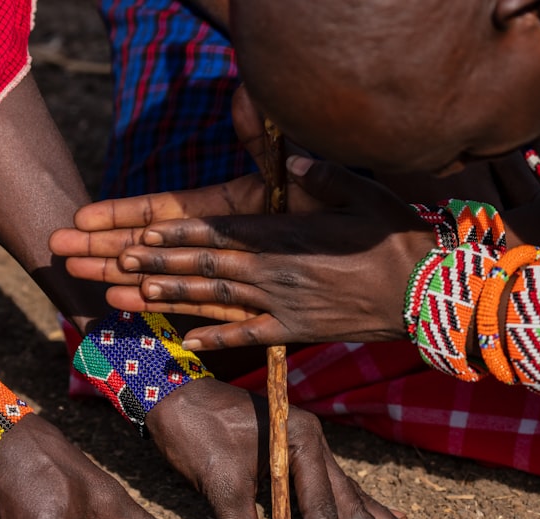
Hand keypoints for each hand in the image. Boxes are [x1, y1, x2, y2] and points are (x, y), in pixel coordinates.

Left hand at [50, 158, 436, 348]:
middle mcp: (277, 273)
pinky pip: (251, 337)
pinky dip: (218, 338)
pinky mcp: (299, 331)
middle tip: (112, 263)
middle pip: (205, 268)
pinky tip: (187, 341)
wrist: (427, 296)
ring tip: (130, 297)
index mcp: (287, 236)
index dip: (175, 235)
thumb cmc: (398, 240)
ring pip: (216, 302)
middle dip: (156, 264)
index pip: (219, 234)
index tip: (138, 234)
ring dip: (171, 299)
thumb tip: (293, 157)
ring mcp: (285, 305)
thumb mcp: (365, 196)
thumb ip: (325, 176)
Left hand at [145, 377, 446, 518]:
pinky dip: (365, 510)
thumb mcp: (216, 478)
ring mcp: (312, 450)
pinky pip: (339, 491)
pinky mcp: (300, 459)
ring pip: (355, 499)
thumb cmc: (194, 428)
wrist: (174, 392)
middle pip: (355, 504)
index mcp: (301, 442)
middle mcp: (315, 445)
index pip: (323, 507)